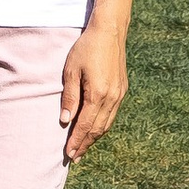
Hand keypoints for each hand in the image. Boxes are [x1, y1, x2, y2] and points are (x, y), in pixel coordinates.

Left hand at [59, 22, 127, 161]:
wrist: (110, 31)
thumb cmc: (86, 48)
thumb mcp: (71, 70)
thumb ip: (70, 97)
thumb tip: (66, 120)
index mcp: (98, 94)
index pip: (86, 125)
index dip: (77, 140)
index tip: (69, 154)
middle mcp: (112, 98)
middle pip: (98, 129)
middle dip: (85, 144)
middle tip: (74, 156)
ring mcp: (119, 94)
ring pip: (107, 124)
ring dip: (94, 137)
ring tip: (83, 147)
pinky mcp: (122, 90)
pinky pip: (112, 114)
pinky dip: (103, 126)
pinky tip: (95, 129)